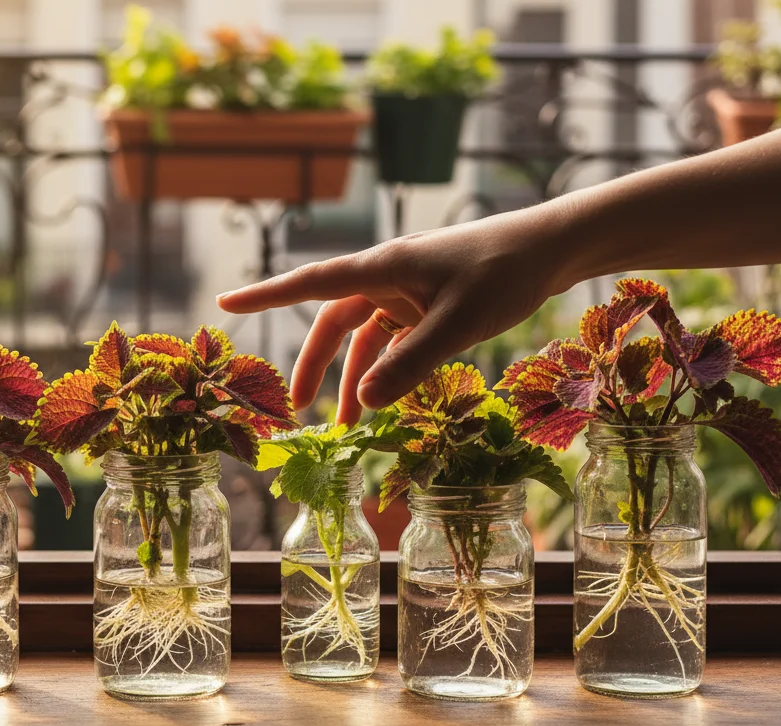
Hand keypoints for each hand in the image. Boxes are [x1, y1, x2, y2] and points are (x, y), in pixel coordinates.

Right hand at [217, 208, 573, 422]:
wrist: (554, 247)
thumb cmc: (506, 272)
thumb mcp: (458, 325)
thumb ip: (410, 365)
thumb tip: (363, 403)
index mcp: (384, 267)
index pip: (311, 284)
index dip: (266, 296)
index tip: (225, 303)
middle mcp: (388, 274)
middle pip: (335, 320)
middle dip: (316, 364)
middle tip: (300, 409)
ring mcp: (410, 288)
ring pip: (366, 335)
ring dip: (355, 375)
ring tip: (347, 423)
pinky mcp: (431, 301)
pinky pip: (396, 338)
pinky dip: (389, 367)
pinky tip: (391, 399)